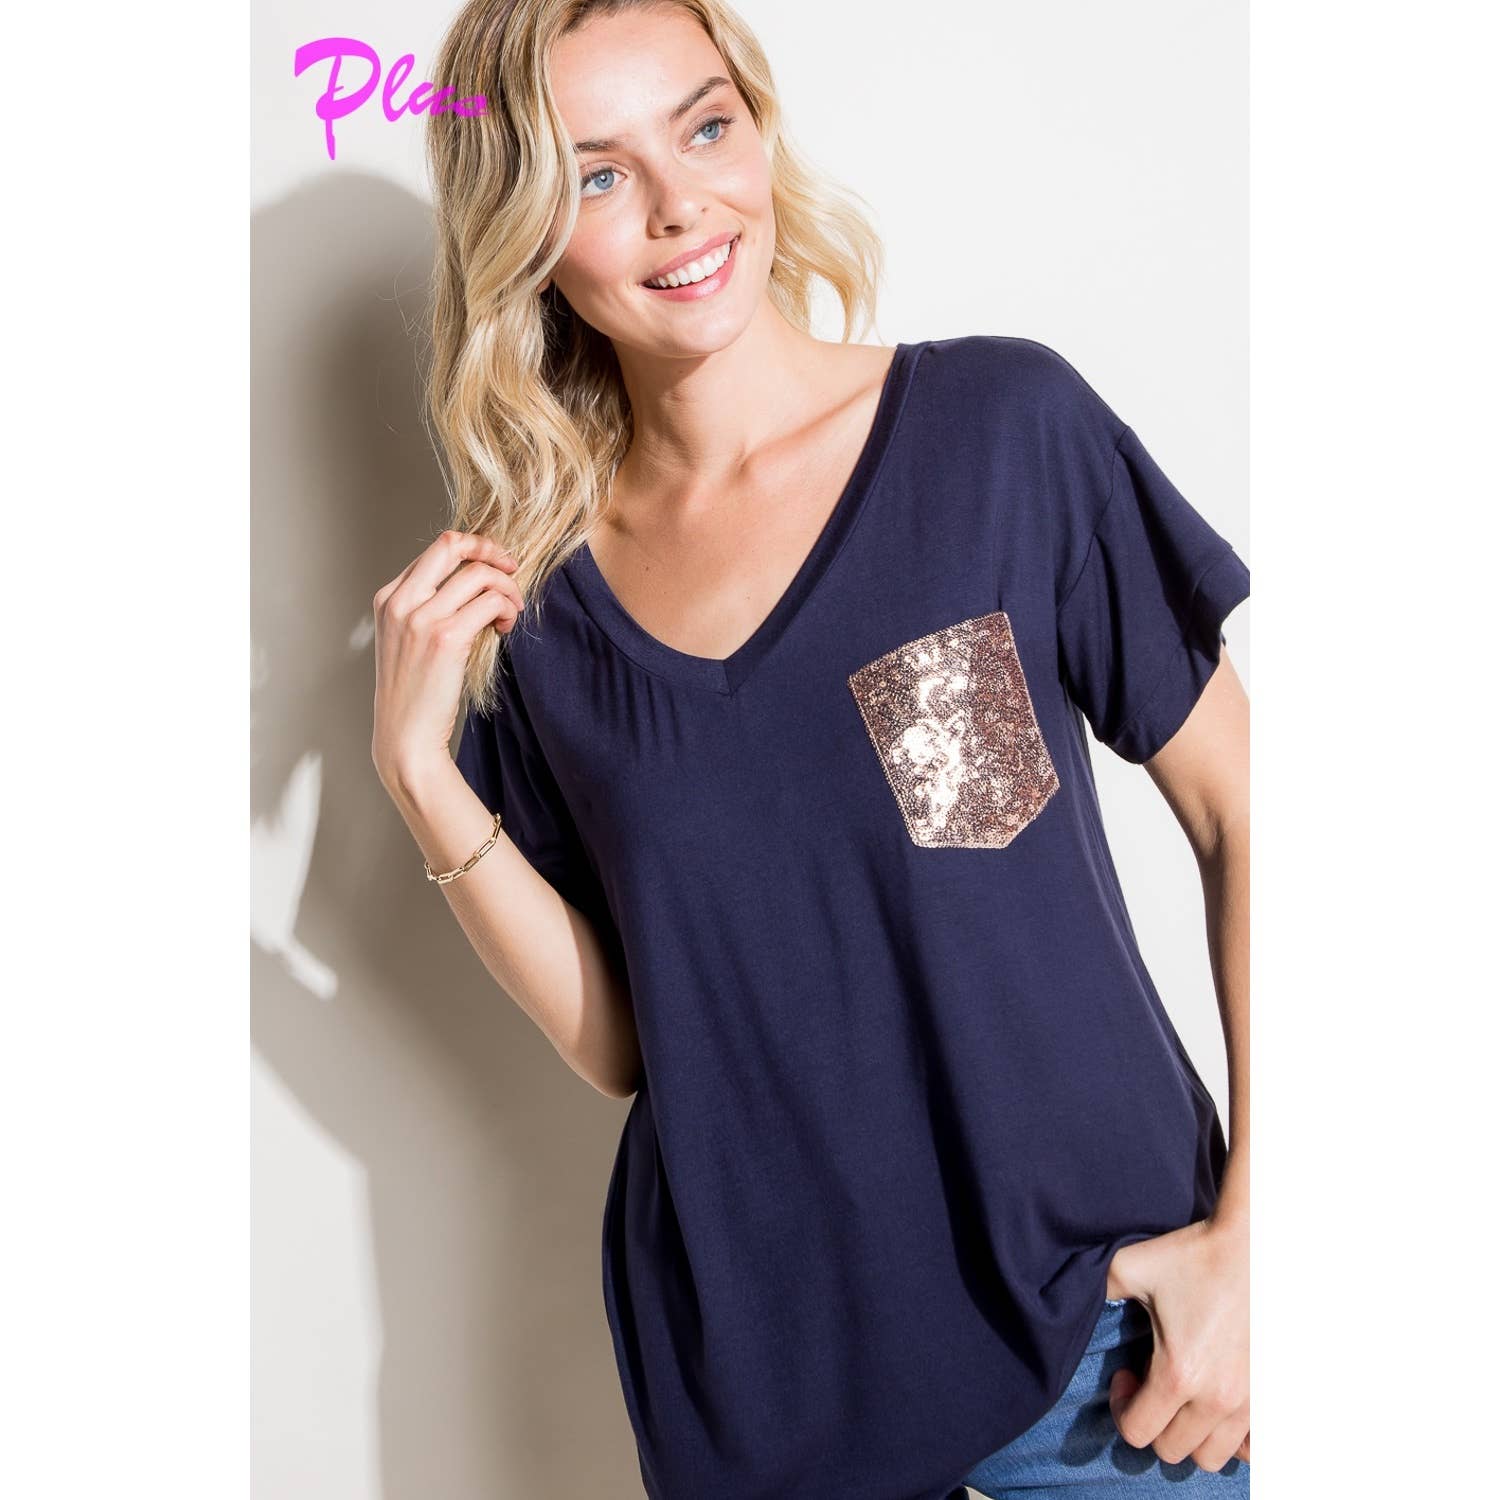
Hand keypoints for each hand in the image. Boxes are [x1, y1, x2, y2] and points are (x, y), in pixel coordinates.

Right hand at [371, 529, 522, 791]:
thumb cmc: (416, 692)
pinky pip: (490, 602)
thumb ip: (428, 607)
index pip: (436, 550)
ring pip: (479, 573)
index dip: (472, 553)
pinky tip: (506, 626)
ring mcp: (420, 618)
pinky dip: (507, 608)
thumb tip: (475, 581)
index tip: (493, 568)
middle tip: (512, 569)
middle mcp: (400, 601)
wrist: (406, 736)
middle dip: (491, 549)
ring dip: (507, 587)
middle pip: (452, 544)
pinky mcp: (445, 638)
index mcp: (388, 598)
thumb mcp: (409, 640)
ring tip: (512, 611)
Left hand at [1104, 1215, 1248, 1471]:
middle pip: (1171, 1450)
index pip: (1137, 1433)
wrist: (1257, 1245)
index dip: (1119, 1407)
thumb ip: (1098, 1289)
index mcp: (1178, 1375)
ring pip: (1211, 1457)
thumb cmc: (1194, 1255)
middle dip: (1151, 1420)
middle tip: (1149, 1380)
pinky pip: (1251, 1450)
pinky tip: (1217, 1402)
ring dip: (1188, 1433)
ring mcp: (1251, 1404)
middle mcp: (1218, 1400)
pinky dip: (1230, 1439)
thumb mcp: (1131, 1265)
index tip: (1124, 1372)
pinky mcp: (1271, 1398)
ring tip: (1183, 1392)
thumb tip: (1071, 1299)